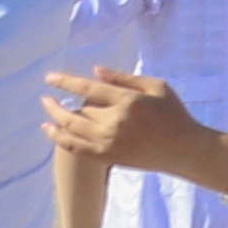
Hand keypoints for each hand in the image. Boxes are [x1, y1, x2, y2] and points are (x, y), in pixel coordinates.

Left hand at [40, 68, 227, 198]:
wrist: (182, 149)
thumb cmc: (173, 113)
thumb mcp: (157, 87)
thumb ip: (126, 78)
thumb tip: (96, 71)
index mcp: (127, 101)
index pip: (88, 88)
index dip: (66, 82)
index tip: (49, 78)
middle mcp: (113, 121)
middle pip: (77, 109)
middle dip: (59, 102)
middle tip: (46, 97)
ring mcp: (107, 141)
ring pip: (71, 128)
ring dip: (54, 118)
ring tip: (46, 109)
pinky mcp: (105, 156)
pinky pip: (75, 147)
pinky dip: (59, 138)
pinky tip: (50, 130)